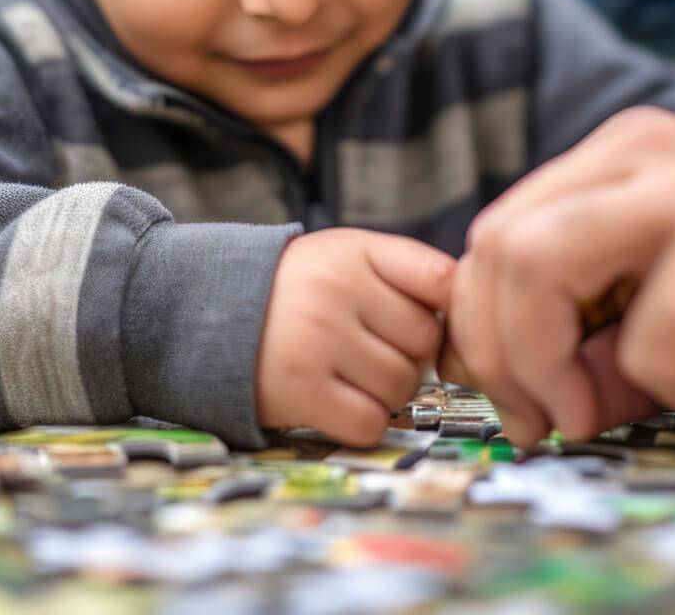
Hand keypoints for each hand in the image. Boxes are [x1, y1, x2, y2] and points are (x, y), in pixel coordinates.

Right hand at [255, 228, 454, 446]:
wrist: (203, 312)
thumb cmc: (293, 290)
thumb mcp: (343, 256)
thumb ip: (405, 273)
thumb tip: (471, 314)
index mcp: (355, 252)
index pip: (441, 282)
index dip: (448, 310)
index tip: (429, 321)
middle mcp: (337, 292)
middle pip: (425, 344)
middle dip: (409, 354)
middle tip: (371, 349)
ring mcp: (319, 342)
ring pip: (402, 386)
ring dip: (386, 391)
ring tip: (351, 373)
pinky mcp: (300, 390)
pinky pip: (370, 422)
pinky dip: (364, 421)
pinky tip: (339, 401)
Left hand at [447, 107, 674, 446]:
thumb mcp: (672, 307)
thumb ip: (593, 328)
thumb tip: (520, 391)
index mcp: (625, 154)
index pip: (497, 229)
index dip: (483, 322)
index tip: (517, 396)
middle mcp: (647, 153)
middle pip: (497, 243)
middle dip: (499, 350)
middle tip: (543, 420)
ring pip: (536, 269)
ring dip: (552, 364)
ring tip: (606, 410)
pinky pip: (650, 344)